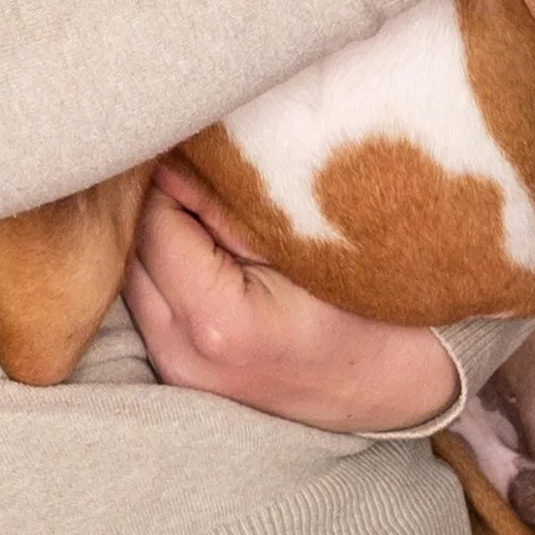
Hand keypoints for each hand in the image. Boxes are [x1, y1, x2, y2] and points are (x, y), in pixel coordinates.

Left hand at [123, 162, 459, 434]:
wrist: (402, 385)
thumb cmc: (372, 308)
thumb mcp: (305, 243)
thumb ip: (227, 205)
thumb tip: (170, 160)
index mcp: (218, 322)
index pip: (155, 225)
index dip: (169, 179)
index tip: (192, 148)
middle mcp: (184, 357)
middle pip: (132, 256)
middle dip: (154, 208)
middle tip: (193, 173)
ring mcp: (179, 374)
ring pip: (135, 281)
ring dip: (156, 240)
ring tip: (199, 210)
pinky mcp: (182, 376)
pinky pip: (151, 306)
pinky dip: (164, 272)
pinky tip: (198, 250)